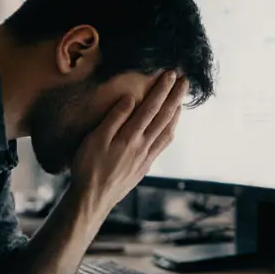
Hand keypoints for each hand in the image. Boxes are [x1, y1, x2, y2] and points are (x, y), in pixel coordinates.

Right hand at [72, 71, 186, 212]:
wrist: (93, 198)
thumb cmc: (88, 167)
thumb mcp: (95, 140)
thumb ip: (114, 119)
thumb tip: (130, 99)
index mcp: (130, 137)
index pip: (150, 108)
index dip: (162, 90)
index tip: (170, 75)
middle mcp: (143, 146)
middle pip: (164, 117)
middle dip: (176, 96)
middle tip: (185, 80)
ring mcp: (147, 157)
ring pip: (168, 130)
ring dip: (176, 112)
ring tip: (182, 98)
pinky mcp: (146, 165)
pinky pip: (163, 144)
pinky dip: (171, 130)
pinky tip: (171, 125)